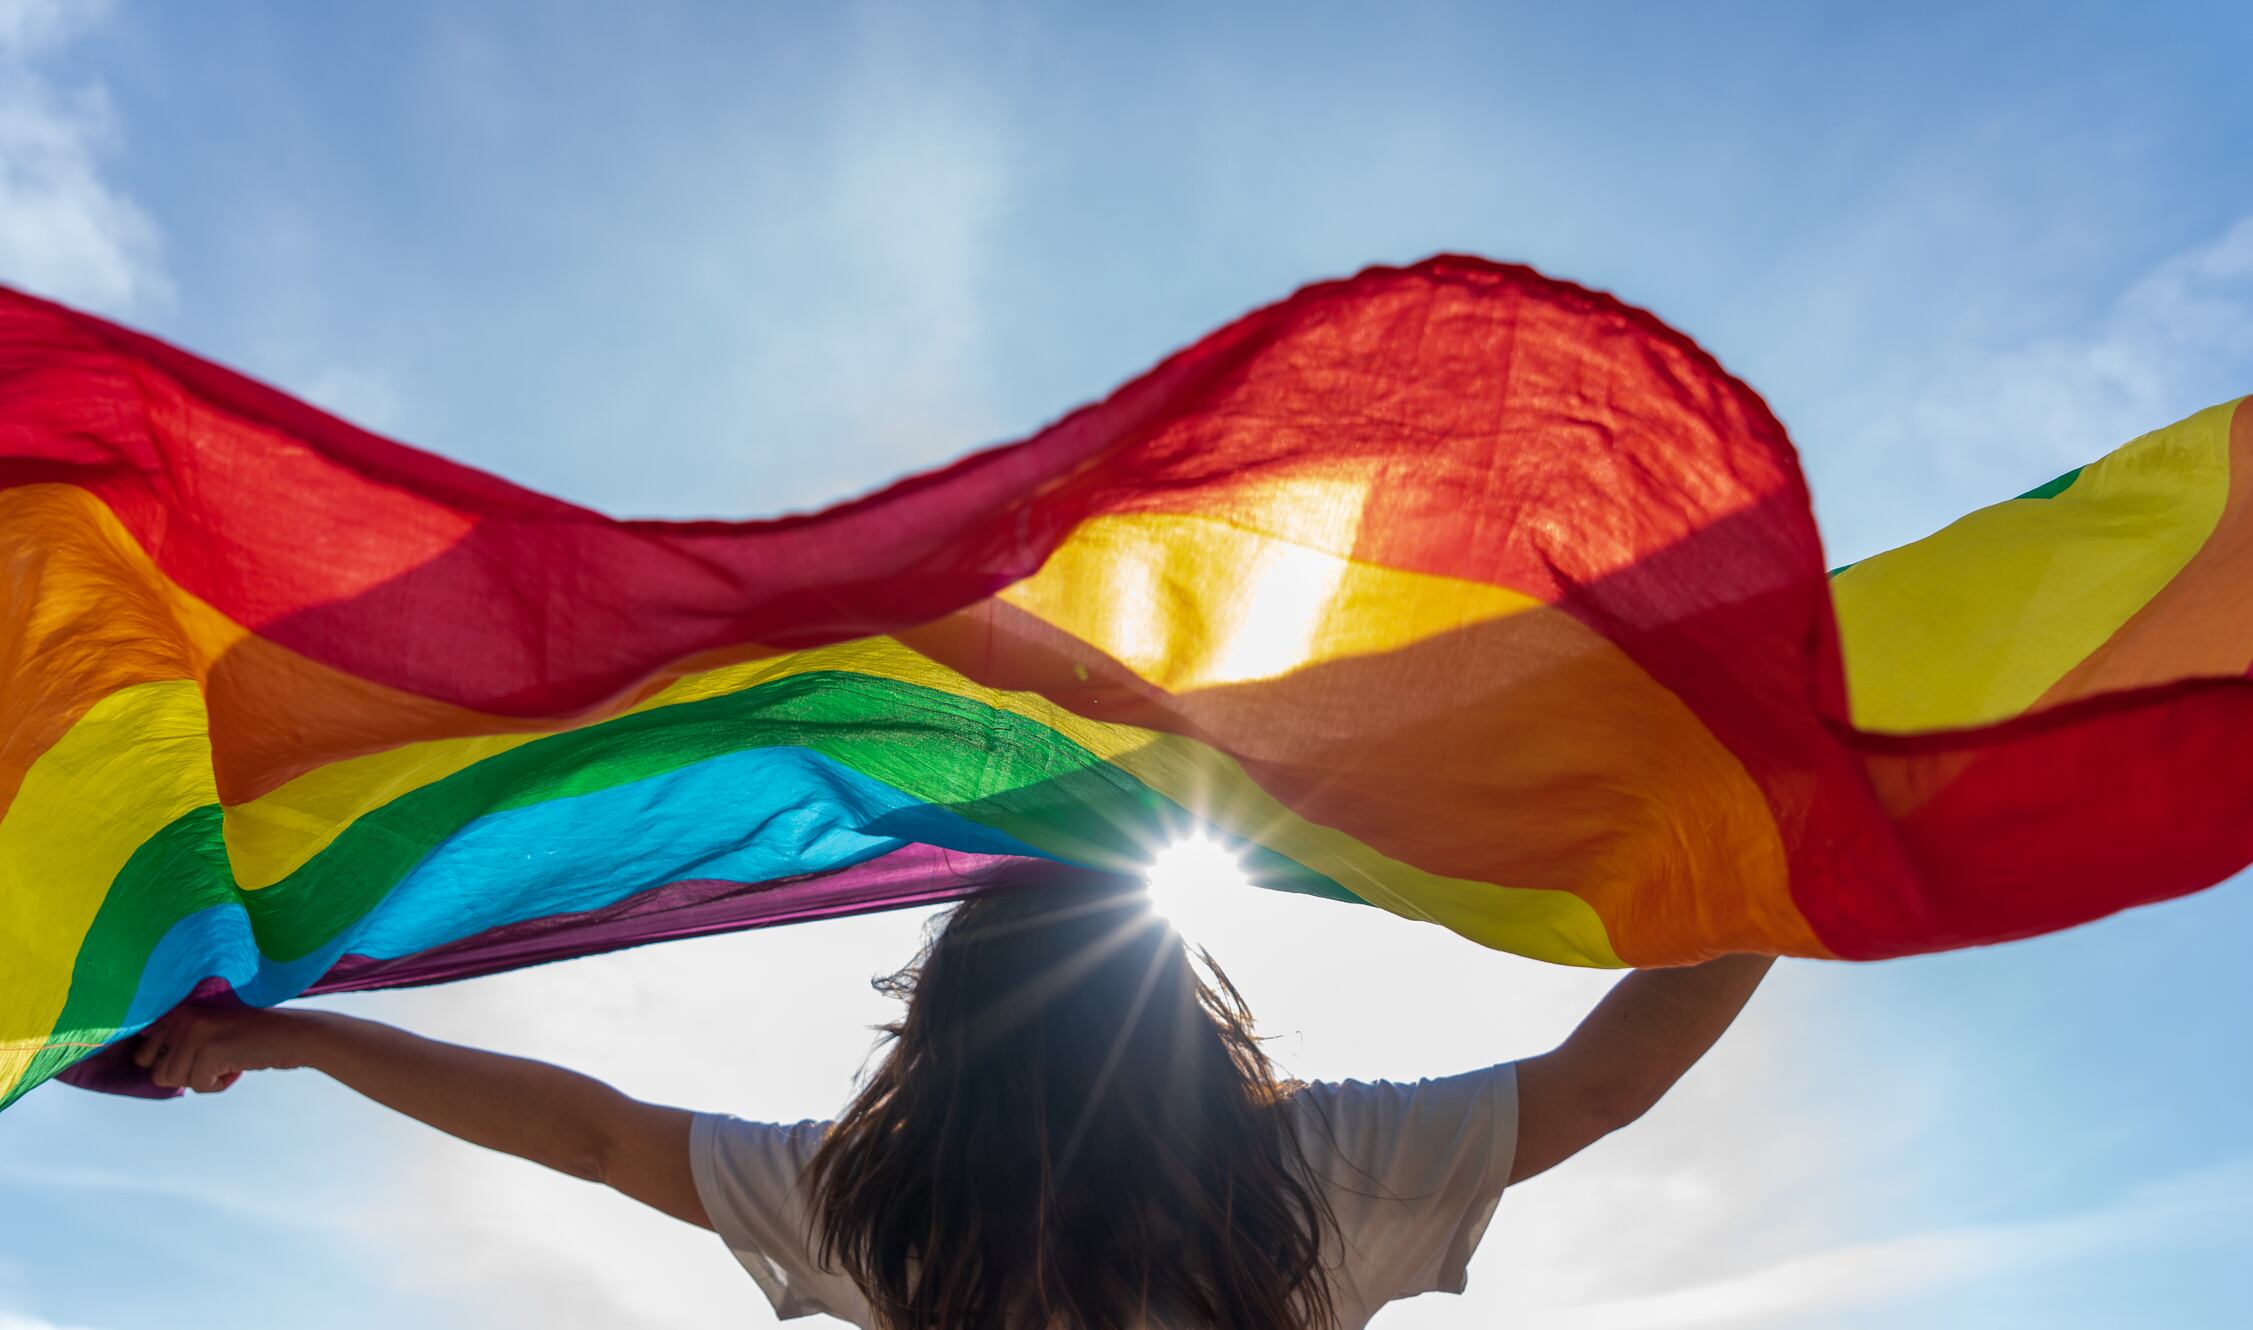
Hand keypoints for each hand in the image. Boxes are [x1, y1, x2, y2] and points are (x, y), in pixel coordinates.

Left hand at [131, 1005, 317, 1093]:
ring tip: (227, 1063)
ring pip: (174, 1081)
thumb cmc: (253, 1038)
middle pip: (157, 1072)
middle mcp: (182, 1018)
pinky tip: (238, 1067)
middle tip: (212, 1064)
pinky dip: (219, 1085)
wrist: (294, 1035)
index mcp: (178, 1011)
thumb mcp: (209, 1030)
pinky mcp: (209, 1050)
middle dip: (184, 1076)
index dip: (167, 1066)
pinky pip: (198, 1086)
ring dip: (203, 1080)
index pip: (142, 1054)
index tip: (196, 1060)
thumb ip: (178, 1041)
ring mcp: (194, 1033)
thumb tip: (145, 1069)